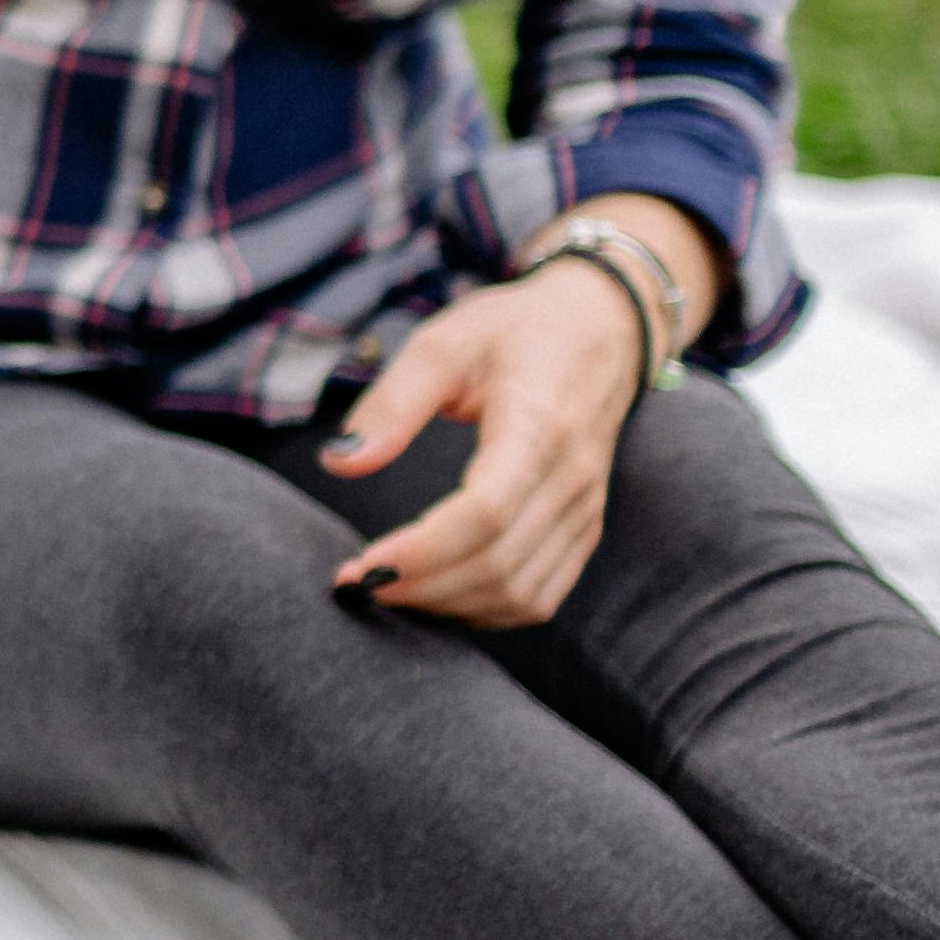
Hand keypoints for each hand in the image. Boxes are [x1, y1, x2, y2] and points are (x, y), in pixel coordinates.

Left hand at [314, 266, 653, 626]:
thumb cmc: (513, 332)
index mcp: (537, 427)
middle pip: (498, 564)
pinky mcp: (584, 529)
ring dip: (448, 605)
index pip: (486, 513)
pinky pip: (541, 595)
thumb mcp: (442, 342)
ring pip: (521, 593)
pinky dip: (484, 610)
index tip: (362, 564)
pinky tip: (435, 593)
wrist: (599, 329)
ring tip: (386, 590)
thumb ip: (392, 403)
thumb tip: (339, 464)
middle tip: (355, 583)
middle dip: (420, 586)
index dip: (423, 551)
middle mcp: (571, 479)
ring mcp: (584, 510)